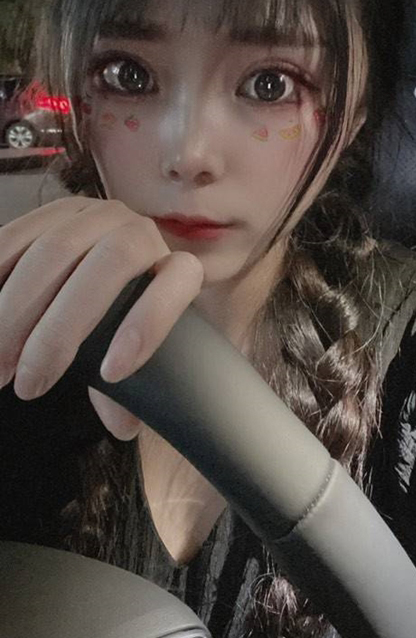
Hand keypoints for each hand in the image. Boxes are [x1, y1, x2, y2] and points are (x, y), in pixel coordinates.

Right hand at [0, 197, 203, 439]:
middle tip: (27, 385)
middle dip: (59, 332)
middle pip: (105, 268)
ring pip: (52, 252)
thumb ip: (128, 384)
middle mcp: (137, 231)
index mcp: (174, 265)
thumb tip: (123, 425)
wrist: (101, 263)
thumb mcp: (132, 348)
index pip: (177, 281)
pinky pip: (14, 237)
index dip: (149, 324)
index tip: (111, 375)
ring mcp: (93, 215)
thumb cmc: (124, 318)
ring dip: (14, 312)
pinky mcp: (50, 212)